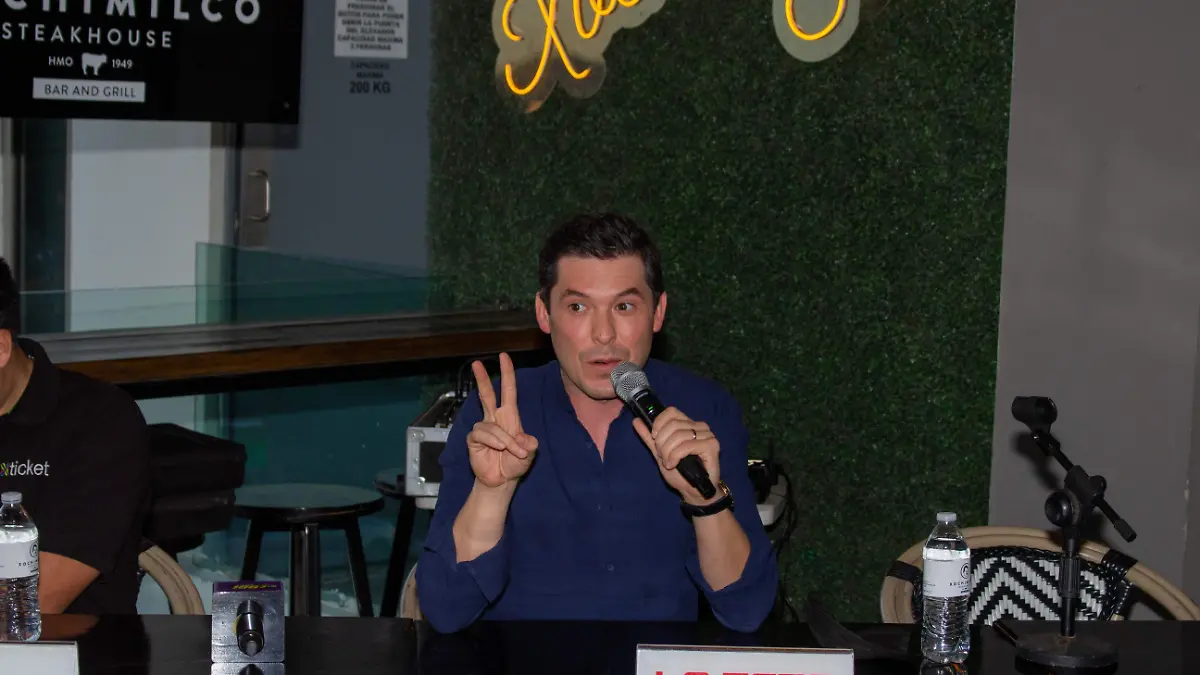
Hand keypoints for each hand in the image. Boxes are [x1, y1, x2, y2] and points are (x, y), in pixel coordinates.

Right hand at [467, 352, 538, 487]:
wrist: (502, 480)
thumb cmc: (515, 464)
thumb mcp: (529, 454)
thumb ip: (529, 445)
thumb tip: (524, 440)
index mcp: (509, 416)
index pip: (508, 390)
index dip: (507, 374)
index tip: (504, 357)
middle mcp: (495, 418)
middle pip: (487, 394)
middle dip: (482, 379)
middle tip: (476, 363)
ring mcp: (483, 429)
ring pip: (490, 424)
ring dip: (503, 439)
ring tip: (511, 451)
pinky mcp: (474, 439)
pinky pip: (481, 434)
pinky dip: (492, 441)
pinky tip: (497, 449)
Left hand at [633, 407, 720, 504]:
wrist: (693, 492)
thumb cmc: (680, 473)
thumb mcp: (660, 454)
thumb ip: (649, 437)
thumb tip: (636, 420)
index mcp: (688, 424)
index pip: (671, 411)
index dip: (659, 423)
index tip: (654, 438)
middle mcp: (700, 426)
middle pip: (673, 424)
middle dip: (662, 443)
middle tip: (663, 457)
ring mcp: (707, 435)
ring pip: (679, 435)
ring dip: (668, 452)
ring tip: (669, 463)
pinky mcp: (711, 445)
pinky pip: (686, 446)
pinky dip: (675, 456)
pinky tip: (673, 464)